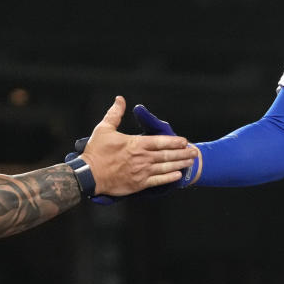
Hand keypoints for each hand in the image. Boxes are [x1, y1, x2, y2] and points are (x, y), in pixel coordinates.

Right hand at [80, 97, 195, 196]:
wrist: (89, 175)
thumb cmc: (96, 152)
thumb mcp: (104, 128)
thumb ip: (115, 113)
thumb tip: (120, 99)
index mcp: (136, 144)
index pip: (160, 142)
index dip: (174, 141)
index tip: (184, 141)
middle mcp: (142, 158)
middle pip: (167, 155)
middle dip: (182, 153)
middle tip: (194, 152)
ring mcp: (141, 172)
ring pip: (165, 167)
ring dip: (179, 164)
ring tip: (190, 163)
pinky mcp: (139, 184)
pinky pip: (158, 181)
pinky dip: (169, 178)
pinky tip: (178, 175)